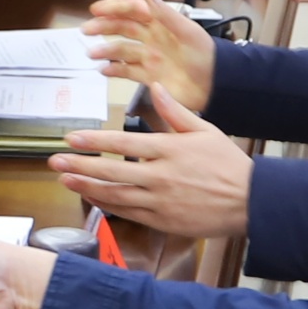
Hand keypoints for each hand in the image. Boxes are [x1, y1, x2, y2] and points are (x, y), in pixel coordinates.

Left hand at [48, 87, 249, 239]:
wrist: (251, 201)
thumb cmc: (229, 165)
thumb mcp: (205, 130)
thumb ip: (176, 111)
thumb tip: (157, 88)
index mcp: (170, 150)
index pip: (123, 144)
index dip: (94, 141)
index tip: (72, 138)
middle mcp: (160, 175)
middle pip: (112, 170)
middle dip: (80, 165)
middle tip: (55, 160)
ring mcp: (160, 200)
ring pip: (115, 194)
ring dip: (87, 186)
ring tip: (65, 179)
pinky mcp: (163, 220)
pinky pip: (128, 213)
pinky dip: (107, 206)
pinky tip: (91, 198)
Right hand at [80, 0, 213, 114]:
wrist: (215, 85)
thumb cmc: (206, 55)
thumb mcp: (187, 31)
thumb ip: (165, 13)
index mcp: (161, 23)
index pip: (133, 9)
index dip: (114, 7)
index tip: (96, 9)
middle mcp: (152, 38)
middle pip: (122, 28)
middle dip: (103, 27)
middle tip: (86, 30)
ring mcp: (149, 57)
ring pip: (121, 50)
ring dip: (105, 50)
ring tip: (92, 53)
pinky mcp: (148, 76)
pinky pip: (126, 70)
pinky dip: (114, 69)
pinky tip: (104, 69)